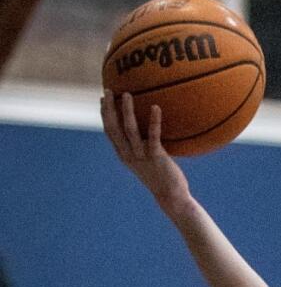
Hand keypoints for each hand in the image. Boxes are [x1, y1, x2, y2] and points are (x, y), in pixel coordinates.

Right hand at [101, 91, 189, 208]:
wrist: (171, 196)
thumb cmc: (162, 177)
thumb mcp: (147, 160)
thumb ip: (144, 146)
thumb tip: (148, 129)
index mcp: (124, 154)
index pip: (109, 131)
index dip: (104, 114)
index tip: (103, 98)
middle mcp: (129, 155)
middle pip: (113, 128)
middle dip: (109, 108)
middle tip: (109, 90)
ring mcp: (141, 156)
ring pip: (129, 130)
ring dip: (126, 111)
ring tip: (127, 94)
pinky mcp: (156, 157)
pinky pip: (154, 136)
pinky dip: (154, 121)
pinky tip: (156, 107)